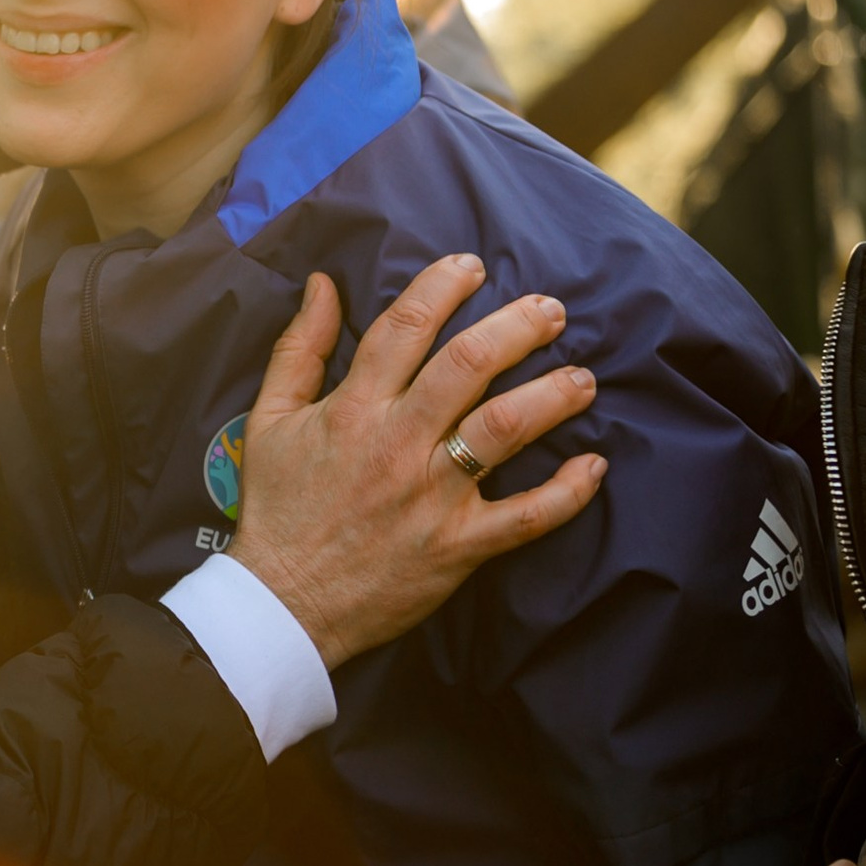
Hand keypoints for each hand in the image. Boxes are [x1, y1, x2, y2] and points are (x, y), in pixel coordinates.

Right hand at [229, 256, 605, 668]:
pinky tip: (595, 466)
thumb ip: (299, 348)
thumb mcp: (270, 419)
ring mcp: (432, 496)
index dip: (442, 287)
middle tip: (552, 310)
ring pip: (506, 429)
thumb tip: (323, 283)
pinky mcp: (458, 545)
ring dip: (553, 395)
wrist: (283, 600)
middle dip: (518, 327)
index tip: (473, 265)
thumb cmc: (278, 508)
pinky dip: (568, 492)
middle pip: (469, 365)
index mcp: (353, 409)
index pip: (404, 329)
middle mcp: (398, 444)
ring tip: (583, 377)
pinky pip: (527, 517)